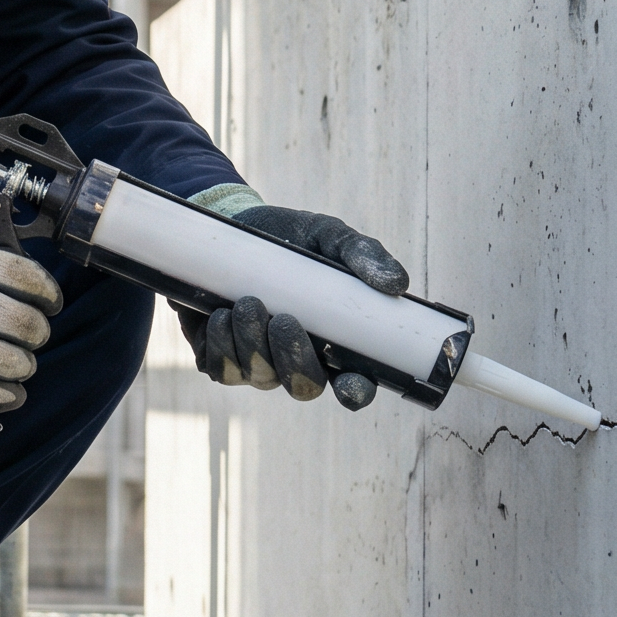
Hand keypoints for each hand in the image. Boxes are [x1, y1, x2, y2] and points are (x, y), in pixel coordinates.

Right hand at [0, 215, 63, 412]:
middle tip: (31, 335)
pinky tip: (9, 394)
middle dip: (37, 333)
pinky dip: (6, 396)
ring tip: (17, 363)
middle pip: (30, 324)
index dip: (50, 294)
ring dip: (22, 365)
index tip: (51, 302)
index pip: (32, 279)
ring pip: (17, 362)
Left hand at [177, 202, 408, 409]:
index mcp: (335, 342)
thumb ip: (361, 254)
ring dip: (252, 345)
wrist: (232, 225)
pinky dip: (221, 344)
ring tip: (247, 302)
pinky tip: (220, 315)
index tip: (350, 382)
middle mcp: (299, 359)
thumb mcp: (328, 236)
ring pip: (260, 377)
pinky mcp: (219, 355)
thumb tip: (396, 282)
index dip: (356, 391)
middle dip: (293, 360)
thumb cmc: (290, 238)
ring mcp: (258, 362)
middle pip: (303, 386)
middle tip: (283, 319)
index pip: (355, 383)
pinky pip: (221, 368)